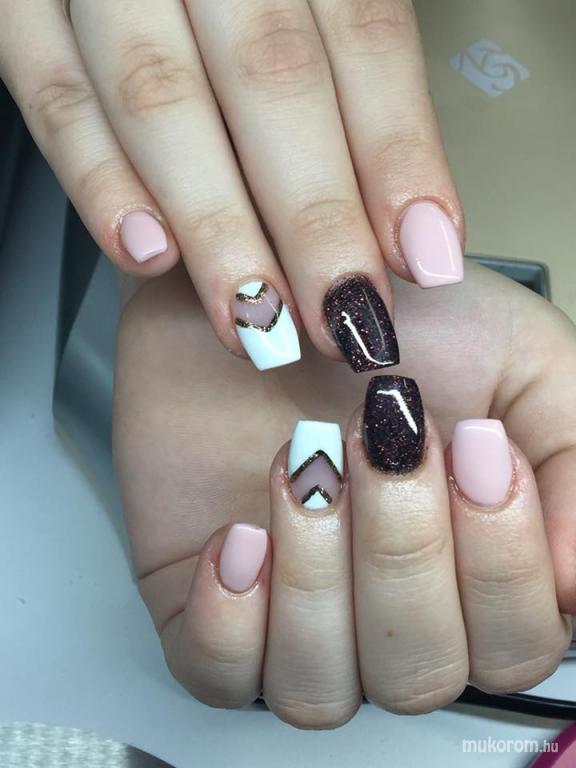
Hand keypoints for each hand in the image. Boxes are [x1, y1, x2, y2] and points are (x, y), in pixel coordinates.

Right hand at [1, 0, 462, 371]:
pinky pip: (53, 96)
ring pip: (161, 98)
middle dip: (313, 216)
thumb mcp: (310, 4)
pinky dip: (98, 180)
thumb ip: (354, 93)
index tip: (425, 258)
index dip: (398, 155)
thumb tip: (414, 231)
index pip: (365, 36)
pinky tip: (147, 255)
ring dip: (216, 225)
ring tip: (259, 317)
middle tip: (344, 316)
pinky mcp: (25, 11)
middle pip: (271, 78)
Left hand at [114, 261, 575, 726]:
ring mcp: (299, 614)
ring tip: (309, 468)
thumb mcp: (521, 359)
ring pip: (321, 690)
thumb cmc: (393, 324)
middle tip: (383, 440)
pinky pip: (221, 675)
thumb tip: (570, 581)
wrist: (274, 288)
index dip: (502, 565)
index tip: (479, 447)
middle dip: (405, 550)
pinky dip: (231, 620)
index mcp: (472, 566)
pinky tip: (241, 534)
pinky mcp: (211, 605)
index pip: (516, 643)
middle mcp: (389, 605)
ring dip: (319, 575)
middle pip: (420, 672)